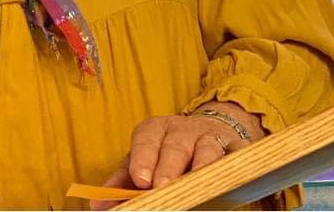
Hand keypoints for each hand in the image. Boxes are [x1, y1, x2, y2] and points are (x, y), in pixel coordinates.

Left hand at [90, 104, 262, 209]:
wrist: (211, 132)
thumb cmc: (169, 153)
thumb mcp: (144, 162)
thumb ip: (122, 183)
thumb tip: (99, 204)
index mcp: (158, 129)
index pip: (147, 137)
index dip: (143, 157)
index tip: (140, 180)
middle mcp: (184, 129)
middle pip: (175, 145)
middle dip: (168, 167)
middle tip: (161, 188)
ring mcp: (211, 137)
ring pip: (206, 148)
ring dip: (199, 167)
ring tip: (193, 185)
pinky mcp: (235, 148)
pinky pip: (234, 156)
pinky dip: (229, 165)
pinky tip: (224, 178)